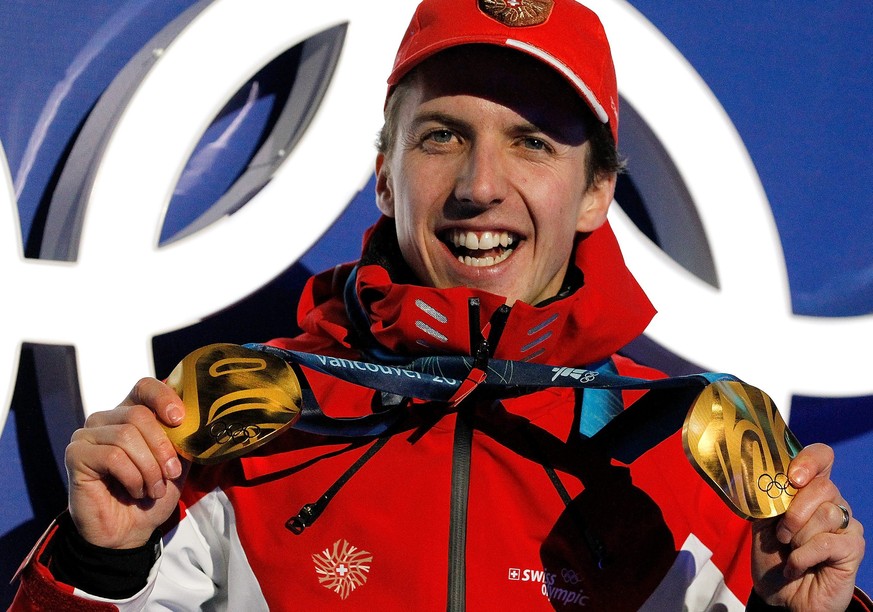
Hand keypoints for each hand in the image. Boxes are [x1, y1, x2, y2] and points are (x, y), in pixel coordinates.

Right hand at [65, 378, 188, 548]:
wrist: (130, 531)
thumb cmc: (153, 493)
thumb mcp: (176, 461)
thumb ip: (182, 437)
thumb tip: (199, 418)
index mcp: (132, 413)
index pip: (145, 387)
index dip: (163, 398)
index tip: (179, 419)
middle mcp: (107, 418)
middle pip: (139, 414)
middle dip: (162, 448)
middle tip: (170, 473)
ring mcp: (88, 434)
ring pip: (127, 435)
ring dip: (149, 468)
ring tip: (153, 488)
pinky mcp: (75, 454)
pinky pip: (112, 456)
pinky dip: (132, 477)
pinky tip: (135, 490)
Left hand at [751, 443, 864, 610]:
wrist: (781, 597)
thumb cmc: (773, 558)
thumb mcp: (762, 523)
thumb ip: (767, 497)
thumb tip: (763, 477)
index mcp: (808, 490)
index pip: (821, 457)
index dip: (810, 460)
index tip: (792, 478)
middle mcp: (831, 502)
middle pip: (823, 485)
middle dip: (793, 512)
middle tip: (781, 534)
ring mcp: (845, 524)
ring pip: (825, 513)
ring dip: (797, 536)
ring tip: (790, 551)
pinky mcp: (853, 548)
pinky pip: (827, 542)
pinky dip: (803, 556)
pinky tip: (797, 566)